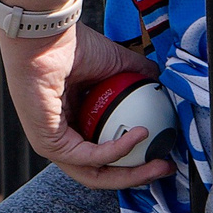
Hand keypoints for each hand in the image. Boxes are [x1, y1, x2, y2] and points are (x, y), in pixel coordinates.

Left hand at [0, 24, 170, 189]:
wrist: (49, 37)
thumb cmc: (73, 45)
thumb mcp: (117, 62)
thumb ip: (140, 75)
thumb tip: (162, 85)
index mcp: (76, 118)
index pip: (105, 151)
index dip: (135, 158)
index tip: (163, 154)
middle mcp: (64, 134)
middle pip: (103, 169)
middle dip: (137, 174)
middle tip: (164, 167)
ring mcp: (54, 143)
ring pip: (96, 172)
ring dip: (131, 173)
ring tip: (158, 164)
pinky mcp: (50, 145)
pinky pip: (90, 156)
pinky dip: (118, 150)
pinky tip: (139, 136)